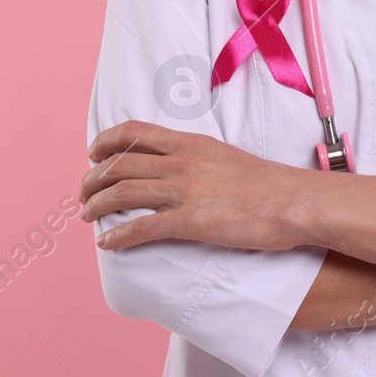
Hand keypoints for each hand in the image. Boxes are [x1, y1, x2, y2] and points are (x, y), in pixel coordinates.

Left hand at [79, 120, 305, 251]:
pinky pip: (141, 228)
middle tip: (83, 194)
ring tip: (86, 216)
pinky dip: (117, 236)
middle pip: (119, 164)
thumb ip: (197, 159)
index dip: (105, 142)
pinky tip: (107, 243)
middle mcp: (181, 163)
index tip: (93, 155)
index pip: (134, 132)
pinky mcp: (190, 221)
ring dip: (96, 205)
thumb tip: (175, 168)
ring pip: (122, 192)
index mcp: (190, 144)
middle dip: (92, 179)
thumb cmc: (265, 184)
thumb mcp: (224, 157)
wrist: (292, 202)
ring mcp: (184, 191)